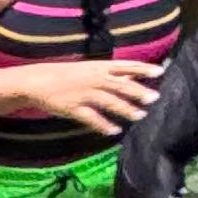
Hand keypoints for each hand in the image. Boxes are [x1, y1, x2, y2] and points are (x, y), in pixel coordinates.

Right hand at [17, 55, 163, 138]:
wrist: (38, 81)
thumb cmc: (68, 74)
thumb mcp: (90, 69)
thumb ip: (112, 74)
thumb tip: (134, 77)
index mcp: (98, 67)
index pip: (125, 66)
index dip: (142, 68)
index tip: (159, 71)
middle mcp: (93, 78)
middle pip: (120, 85)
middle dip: (138, 92)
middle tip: (154, 98)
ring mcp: (83, 93)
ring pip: (109, 102)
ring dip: (126, 109)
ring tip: (140, 115)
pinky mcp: (73, 108)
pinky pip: (91, 118)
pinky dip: (104, 124)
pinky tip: (114, 130)